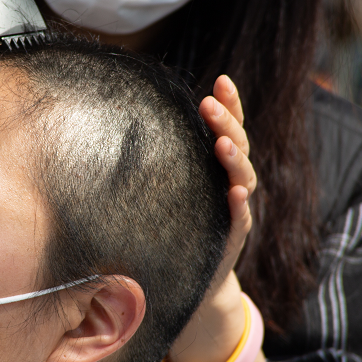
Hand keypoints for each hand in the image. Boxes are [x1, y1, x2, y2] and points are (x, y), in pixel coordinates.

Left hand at [167, 75, 256, 361]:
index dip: (231, 105)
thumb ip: (159, 160)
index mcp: (217, 166)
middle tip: (210, 104)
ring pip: (244, 177)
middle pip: (238, 146)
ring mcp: (236, 209)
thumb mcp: (166, 187)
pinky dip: (240, 205)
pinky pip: (241, 219)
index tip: (222, 79)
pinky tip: (236, 193)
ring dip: (234, 159)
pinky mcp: (232, 238)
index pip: (230, 128)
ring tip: (222, 144)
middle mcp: (232, 183)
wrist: (188, 282)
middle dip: (228, 123)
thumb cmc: (173, 226)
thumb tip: (117, 123)